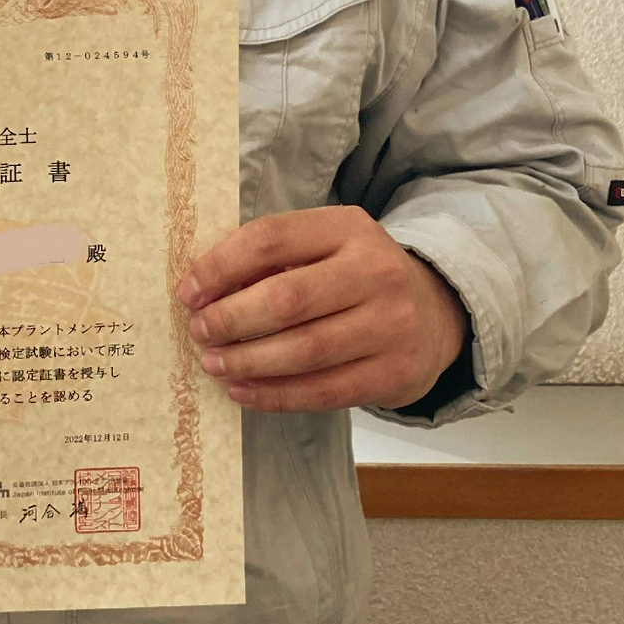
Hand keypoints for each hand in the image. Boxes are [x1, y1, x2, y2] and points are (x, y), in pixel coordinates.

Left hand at [179, 206, 466, 414]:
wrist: (434, 314)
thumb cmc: (356, 278)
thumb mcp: (325, 248)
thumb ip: (272, 260)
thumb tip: (203, 290)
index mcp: (349, 228)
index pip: (272, 238)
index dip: (221, 266)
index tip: (189, 292)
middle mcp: (376, 272)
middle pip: (286, 299)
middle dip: (231, 319)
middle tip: (200, 332)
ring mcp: (391, 325)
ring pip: (304, 351)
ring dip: (248, 362)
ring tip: (215, 364)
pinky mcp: (395, 373)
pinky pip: (323, 391)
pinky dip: (276, 395)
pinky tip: (244, 391)